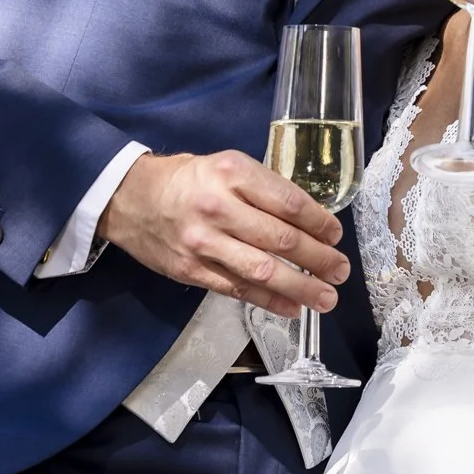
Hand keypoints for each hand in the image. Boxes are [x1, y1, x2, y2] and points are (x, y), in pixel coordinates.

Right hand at [98, 151, 348, 317]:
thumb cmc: (188, 179)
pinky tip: (292, 307)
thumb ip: (262, 188)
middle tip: (342, 271)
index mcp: (232, 174)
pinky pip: (238, 289)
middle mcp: (219, 208)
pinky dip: (269, 301)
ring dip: (301, 288)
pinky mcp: (192, 271)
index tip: (336, 235)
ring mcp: (204, 243)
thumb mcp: (226, 165)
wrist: (130, 198)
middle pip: (280, 239)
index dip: (319, 223)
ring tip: (327, 297)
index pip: (287, 202)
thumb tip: (308, 220)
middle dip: (319, 259)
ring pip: (262, 270)